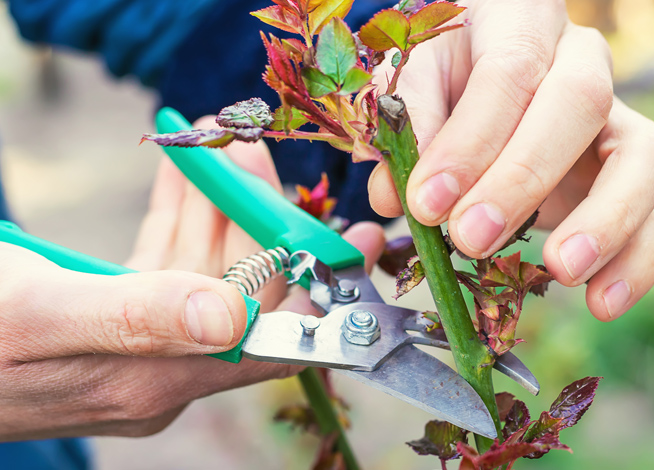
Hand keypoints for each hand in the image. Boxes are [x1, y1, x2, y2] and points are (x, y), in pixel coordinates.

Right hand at [0, 118, 383, 440]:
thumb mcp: (41, 313)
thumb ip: (137, 318)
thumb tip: (231, 322)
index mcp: (156, 377)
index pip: (270, 339)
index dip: (323, 292)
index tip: (363, 243)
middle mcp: (159, 366)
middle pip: (240, 290)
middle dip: (256, 220)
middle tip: (260, 157)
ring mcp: (137, 341)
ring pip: (203, 267)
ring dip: (215, 206)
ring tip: (217, 148)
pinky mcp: (114, 314)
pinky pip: (163, 261)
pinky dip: (177, 214)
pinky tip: (182, 174)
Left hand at [367, 0, 653, 320]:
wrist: (483, 83)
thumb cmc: (447, 81)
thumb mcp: (413, 89)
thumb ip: (405, 132)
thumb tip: (396, 195)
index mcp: (519, 22)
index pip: (507, 71)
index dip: (469, 141)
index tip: (427, 202)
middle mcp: (579, 60)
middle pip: (579, 103)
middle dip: (522, 179)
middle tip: (471, 237)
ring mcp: (616, 117)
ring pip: (645, 156)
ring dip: (605, 221)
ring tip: (560, 270)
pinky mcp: (630, 171)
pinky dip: (637, 260)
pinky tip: (600, 301)